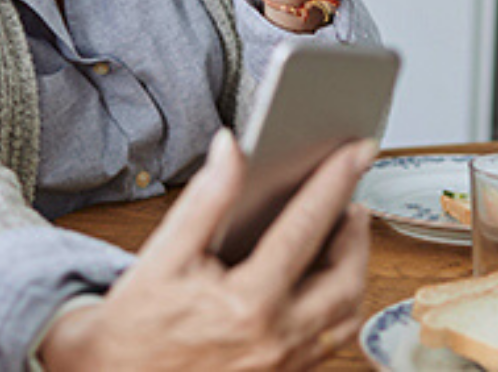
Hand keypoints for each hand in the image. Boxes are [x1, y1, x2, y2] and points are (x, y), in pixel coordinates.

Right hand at [41, 130, 373, 370]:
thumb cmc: (140, 318)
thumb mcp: (166, 249)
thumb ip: (207, 196)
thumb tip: (232, 148)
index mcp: (249, 302)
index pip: (306, 228)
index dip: (334, 182)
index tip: (355, 151)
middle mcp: (277, 338)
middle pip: (345, 278)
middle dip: (357, 231)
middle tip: (355, 194)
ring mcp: (284, 364)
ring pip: (347, 317)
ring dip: (356, 269)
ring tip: (347, 232)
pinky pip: (331, 342)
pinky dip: (341, 304)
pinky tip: (328, 280)